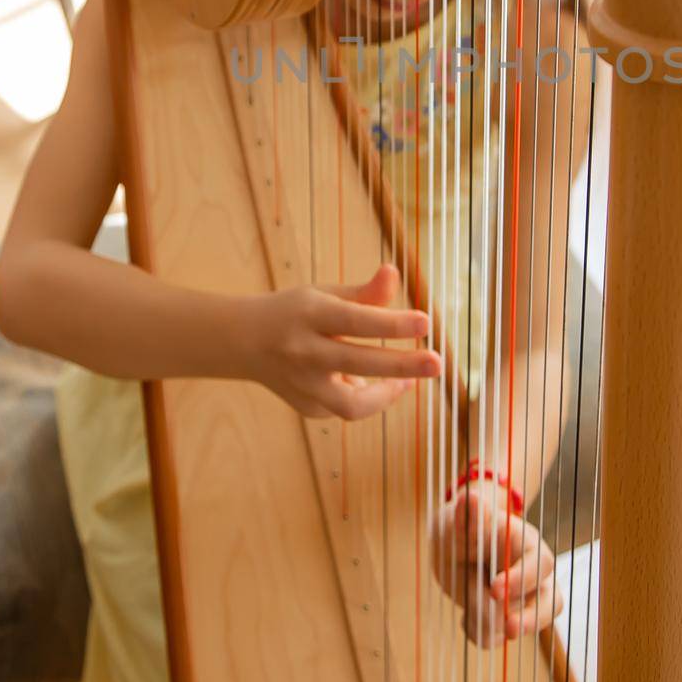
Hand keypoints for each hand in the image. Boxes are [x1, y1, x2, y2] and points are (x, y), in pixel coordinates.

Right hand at [240, 263, 439, 419]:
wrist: (244, 341)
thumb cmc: (297, 312)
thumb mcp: (326, 294)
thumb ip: (364, 293)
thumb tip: (394, 273)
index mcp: (311, 314)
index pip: (356, 320)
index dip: (392, 323)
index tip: (425, 321)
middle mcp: (304, 351)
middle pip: (358, 363)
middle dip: (402, 365)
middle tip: (438, 363)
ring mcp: (302, 385)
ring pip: (350, 405)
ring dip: (386, 395)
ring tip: (408, 381)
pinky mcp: (305, 407)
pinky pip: (344, 409)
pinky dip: (366, 398)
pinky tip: (374, 383)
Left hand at [432, 480, 562, 646]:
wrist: (450, 545)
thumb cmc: (458, 529)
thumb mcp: (455, 523)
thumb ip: (466, 521)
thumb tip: (472, 498)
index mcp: (524, 542)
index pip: (541, 561)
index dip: (523, 578)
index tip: (495, 588)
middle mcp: (533, 571)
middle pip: (551, 600)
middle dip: (531, 618)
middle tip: (507, 628)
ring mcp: (525, 596)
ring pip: (535, 622)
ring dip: (506, 630)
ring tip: (474, 625)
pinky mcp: (509, 616)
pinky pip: (502, 635)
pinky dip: (483, 634)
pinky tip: (464, 619)